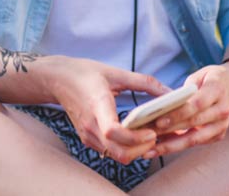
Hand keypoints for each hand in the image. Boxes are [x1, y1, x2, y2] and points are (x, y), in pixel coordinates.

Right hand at [42, 56, 170, 163]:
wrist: (58, 81)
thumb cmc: (85, 74)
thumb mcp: (115, 72)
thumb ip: (144, 82)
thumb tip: (170, 91)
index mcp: (98, 105)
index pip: (113, 131)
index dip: (135, 137)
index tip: (151, 131)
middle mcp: (91, 125)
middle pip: (120, 152)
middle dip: (143, 148)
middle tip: (157, 134)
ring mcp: (88, 135)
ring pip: (117, 156)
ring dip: (137, 150)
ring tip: (150, 133)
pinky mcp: (88, 139)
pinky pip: (111, 152)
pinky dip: (127, 148)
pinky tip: (136, 135)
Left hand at [143, 61, 228, 157]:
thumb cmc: (212, 78)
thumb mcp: (199, 75)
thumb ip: (184, 90)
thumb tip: (162, 106)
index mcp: (217, 90)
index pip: (196, 104)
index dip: (177, 114)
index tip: (158, 120)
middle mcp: (223, 110)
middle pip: (193, 123)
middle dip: (169, 131)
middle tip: (147, 136)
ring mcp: (222, 125)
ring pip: (195, 139)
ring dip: (171, 146)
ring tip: (150, 150)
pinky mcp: (219, 135)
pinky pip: (196, 143)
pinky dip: (178, 146)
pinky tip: (161, 147)